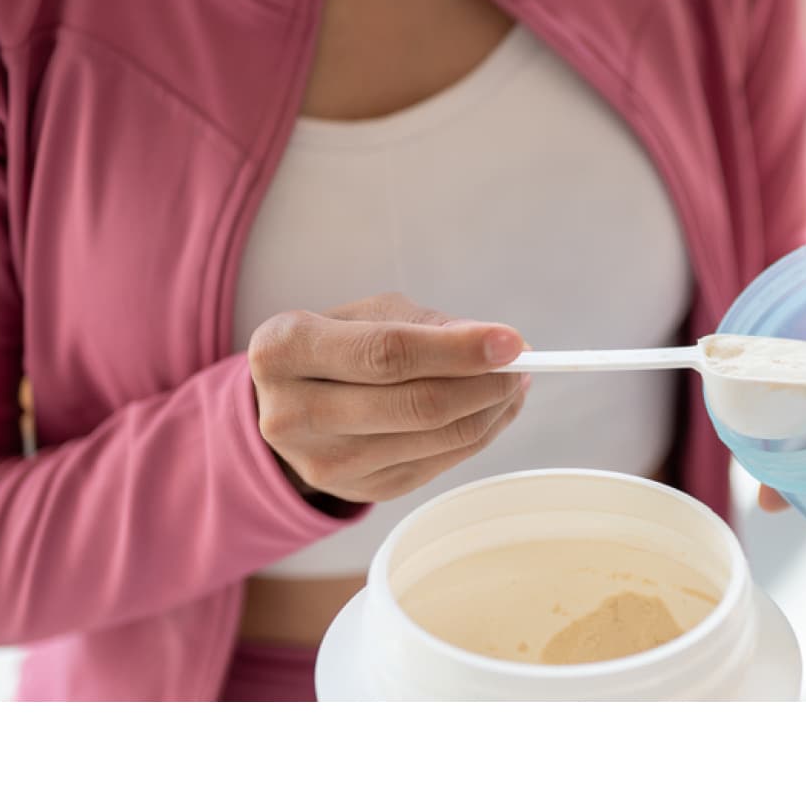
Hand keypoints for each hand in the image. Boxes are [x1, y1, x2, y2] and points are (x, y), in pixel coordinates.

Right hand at [250, 292, 528, 503]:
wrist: (290, 404)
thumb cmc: (337, 344)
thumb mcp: (367, 314)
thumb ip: (429, 325)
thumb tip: (499, 347)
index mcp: (285, 348)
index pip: (387, 354)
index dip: (457, 350)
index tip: (511, 343)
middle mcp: (292, 413)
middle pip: (416, 405)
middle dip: (485, 383)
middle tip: (520, 364)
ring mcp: (323, 463)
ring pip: (434, 439)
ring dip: (490, 411)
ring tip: (512, 383)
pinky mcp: (358, 491)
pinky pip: (438, 465)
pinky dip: (477, 435)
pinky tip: (491, 411)